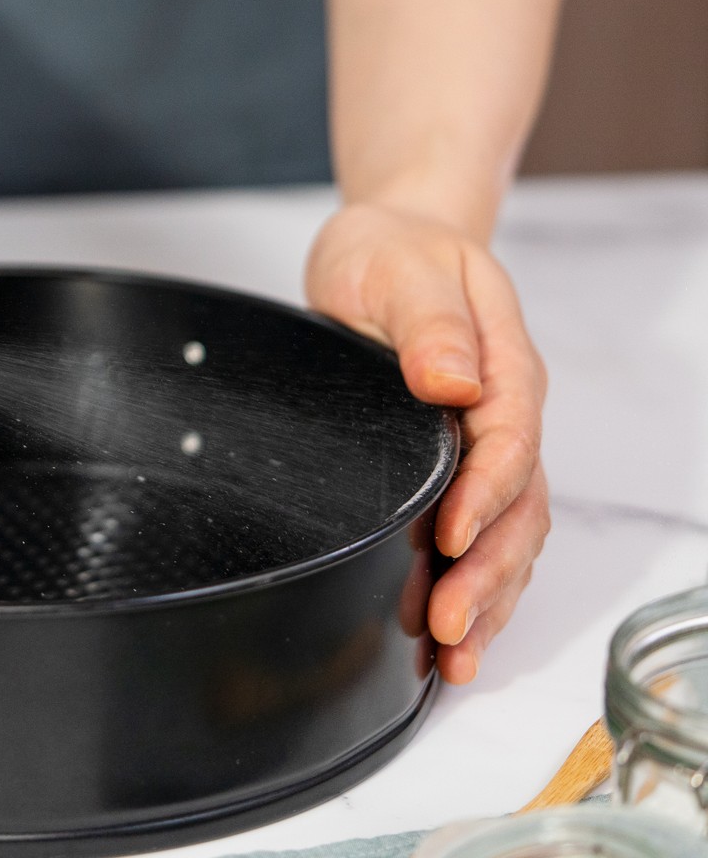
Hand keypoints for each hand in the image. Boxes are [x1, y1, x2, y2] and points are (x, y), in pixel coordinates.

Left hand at [305, 202, 549, 683]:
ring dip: (487, 598)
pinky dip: (471, 588)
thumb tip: (451, 379)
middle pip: (517, 507)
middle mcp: (505, 414)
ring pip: (508, 535)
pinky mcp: (458, 468)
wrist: (388, 247)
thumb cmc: (393, 254)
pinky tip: (446, 639)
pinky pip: (481, 536)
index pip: (509, 441)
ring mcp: (487, 446)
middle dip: (487, 573)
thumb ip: (429, 323)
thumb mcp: (402, 269)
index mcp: (502, 366)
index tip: (448, 537)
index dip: (484, 495)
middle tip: (449, 627)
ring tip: (453, 658)